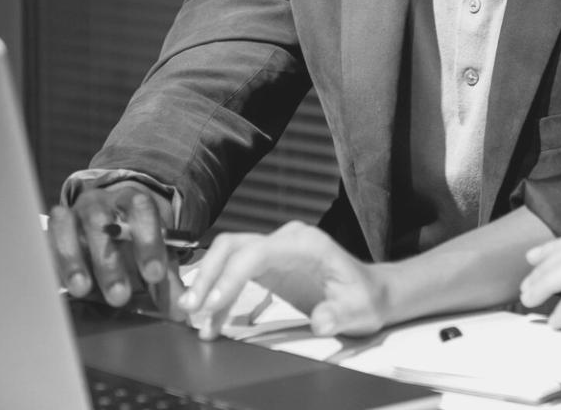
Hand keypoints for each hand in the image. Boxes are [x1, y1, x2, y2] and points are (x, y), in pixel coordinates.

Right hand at [48, 181, 177, 309]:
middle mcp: (101, 202)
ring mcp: (73, 213)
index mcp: (134, 201)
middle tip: (120, 296)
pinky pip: (46, 240)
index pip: (143, 210)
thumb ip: (166, 282)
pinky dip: (53, 261)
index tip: (155, 275)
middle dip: (110, 262)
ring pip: (69, 228)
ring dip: (76, 261)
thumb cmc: (133, 242)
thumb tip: (181, 312)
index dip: (149, 242)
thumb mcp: (153, 256)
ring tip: (83, 290)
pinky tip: (59, 284)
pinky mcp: (52, 228)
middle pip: (102, 224)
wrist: (106, 222)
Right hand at [178, 221, 387, 339]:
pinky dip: (220, 293)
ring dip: (207, 282)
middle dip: (208, 275)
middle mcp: (287, 240)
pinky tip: (212, 319)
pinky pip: (235, 271)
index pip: (258, 251)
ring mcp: (276, 249)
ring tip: (192, 315)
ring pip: (229, 255)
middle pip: (234, 246)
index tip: (213, 303)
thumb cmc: (365, 298)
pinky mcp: (269, 264)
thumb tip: (321, 320)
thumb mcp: (358, 311)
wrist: (371, 293)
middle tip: (189, 307)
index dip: (231, 275)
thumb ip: (339, 315)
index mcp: (307, 244)